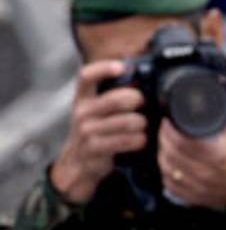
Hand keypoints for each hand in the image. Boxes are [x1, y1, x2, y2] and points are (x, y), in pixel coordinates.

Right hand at [50, 61, 146, 204]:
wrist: (79, 162)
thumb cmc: (95, 131)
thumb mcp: (96, 110)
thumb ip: (112, 94)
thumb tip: (139, 75)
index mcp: (82, 97)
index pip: (86, 76)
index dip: (104, 68)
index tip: (122, 67)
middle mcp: (82, 111)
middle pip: (115, 99)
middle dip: (136, 100)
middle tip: (143, 103)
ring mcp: (86, 131)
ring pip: (126, 122)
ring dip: (141, 124)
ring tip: (143, 126)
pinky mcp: (94, 148)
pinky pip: (125, 140)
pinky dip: (138, 140)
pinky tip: (141, 140)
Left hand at [158, 106, 225, 209]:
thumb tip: (218, 85)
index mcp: (216, 154)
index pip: (180, 139)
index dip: (169, 127)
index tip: (169, 120)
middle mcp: (205, 172)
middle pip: (170, 151)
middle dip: (164, 137)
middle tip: (165, 128)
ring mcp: (198, 187)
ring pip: (167, 166)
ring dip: (163, 153)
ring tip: (166, 144)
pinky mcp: (193, 197)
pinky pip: (169, 183)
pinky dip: (167, 171)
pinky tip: (171, 163)